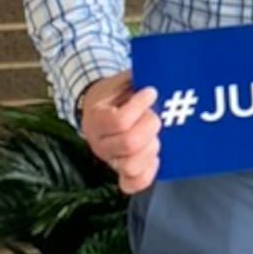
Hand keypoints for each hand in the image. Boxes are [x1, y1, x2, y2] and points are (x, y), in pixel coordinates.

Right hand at [80, 71, 161, 192]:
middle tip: (155, 115)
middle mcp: (99, 143)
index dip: (140, 106)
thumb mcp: (119, 82)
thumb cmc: (113, 96)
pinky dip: (147, 173)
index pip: (119, 120)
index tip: (150, 93)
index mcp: (96, 119)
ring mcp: (110, 160)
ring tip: (155, 136)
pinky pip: (132, 184)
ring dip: (150, 149)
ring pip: (131, 165)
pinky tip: (154, 157)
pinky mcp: (120, 172)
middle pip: (128, 143)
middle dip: (149, 126)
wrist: (98, 110)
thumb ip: (134, 77)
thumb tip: (156, 70)